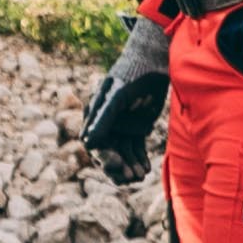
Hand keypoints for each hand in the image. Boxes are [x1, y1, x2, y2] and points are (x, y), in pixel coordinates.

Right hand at [82, 14, 170, 182]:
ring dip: (130, 166)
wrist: (153, 63)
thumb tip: (88, 143)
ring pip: (122, 154)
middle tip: (131, 178)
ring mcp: (121, 128)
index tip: (118, 166)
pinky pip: (135, 149)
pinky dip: (139, 160)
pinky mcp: (136, 129)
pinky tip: (146, 170)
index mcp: (95, 116)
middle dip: (118, 168)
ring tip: (140, 176)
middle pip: (107, 153)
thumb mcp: (119, 95)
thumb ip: (104, 118)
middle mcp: (106, 124)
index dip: (104, 158)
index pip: (94, 144)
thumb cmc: (132, 75)